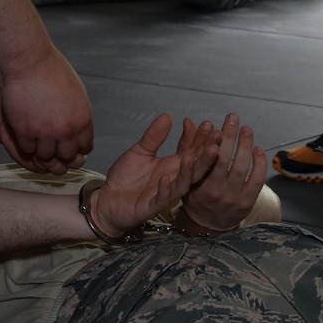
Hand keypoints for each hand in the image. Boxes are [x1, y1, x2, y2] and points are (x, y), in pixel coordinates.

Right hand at [0, 49, 93, 173]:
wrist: (30, 62)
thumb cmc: (51, 70)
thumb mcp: (77, 93)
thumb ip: (78, 113)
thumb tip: (78, 127)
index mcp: (83, 120)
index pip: (85, 147)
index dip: (77, 149)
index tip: (71, 147)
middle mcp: (67, 130)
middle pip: (67, 157)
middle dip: (61, 155)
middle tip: (54, 150)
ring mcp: (46, 133)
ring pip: (46, 157)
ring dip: (42, 152)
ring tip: (38, 144)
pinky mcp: (25, 131)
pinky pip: (27, 149)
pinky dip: (26, 146)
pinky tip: (26, 138)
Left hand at [89, 114, 218, 236]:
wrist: (107, 200)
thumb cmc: (126, 178)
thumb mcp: (140, 152)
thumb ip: (154, 136)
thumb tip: (167, 116)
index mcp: (173, 167)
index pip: (192, 152)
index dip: (201, 141)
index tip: (211, 126)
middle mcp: (173, 180)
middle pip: (195, 169)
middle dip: (205, 157)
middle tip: (216, 143)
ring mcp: (164, 195)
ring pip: (182, 185)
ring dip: (188, 172)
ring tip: (192, 157)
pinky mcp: (151, 207)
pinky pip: (161, 199)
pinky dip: (165, 189)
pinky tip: (166, 178)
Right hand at [180, 113, 269, 232]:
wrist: (208, 225)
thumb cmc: (195, 195)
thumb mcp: (185, 174)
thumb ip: (187, 147)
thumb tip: (190, 122)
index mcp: (196, 184)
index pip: (203, 158)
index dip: (209, 140)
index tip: (213, 124)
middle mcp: (214, 191)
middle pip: (223, 159)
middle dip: (228, 135)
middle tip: (233, 118)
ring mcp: (232, 197)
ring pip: (240, 167)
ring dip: (245, 145)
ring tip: (246, 129)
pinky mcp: (247, 202)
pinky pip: (256, 180)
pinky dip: (259, 163)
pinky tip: (258, 149)